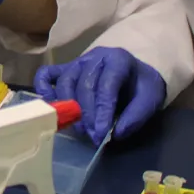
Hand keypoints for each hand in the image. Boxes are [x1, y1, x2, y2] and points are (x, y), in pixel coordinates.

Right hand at [35, 47, 164, 142]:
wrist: (136, 72)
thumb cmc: (142, 85)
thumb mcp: (150, 99)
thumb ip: (136, 116)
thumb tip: (115, 134)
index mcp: (118, 60)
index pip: (105, 86)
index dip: (101, 111)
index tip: (100, 134)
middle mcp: (94, 57)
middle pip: (83, 85)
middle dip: (86, 114)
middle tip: (92, 136)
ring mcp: (77, 61)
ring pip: (65, 82)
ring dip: (69, 107)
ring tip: (78, 129)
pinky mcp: (65, 68)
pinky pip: (46, 74)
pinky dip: (43, 89)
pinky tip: (50, 107)